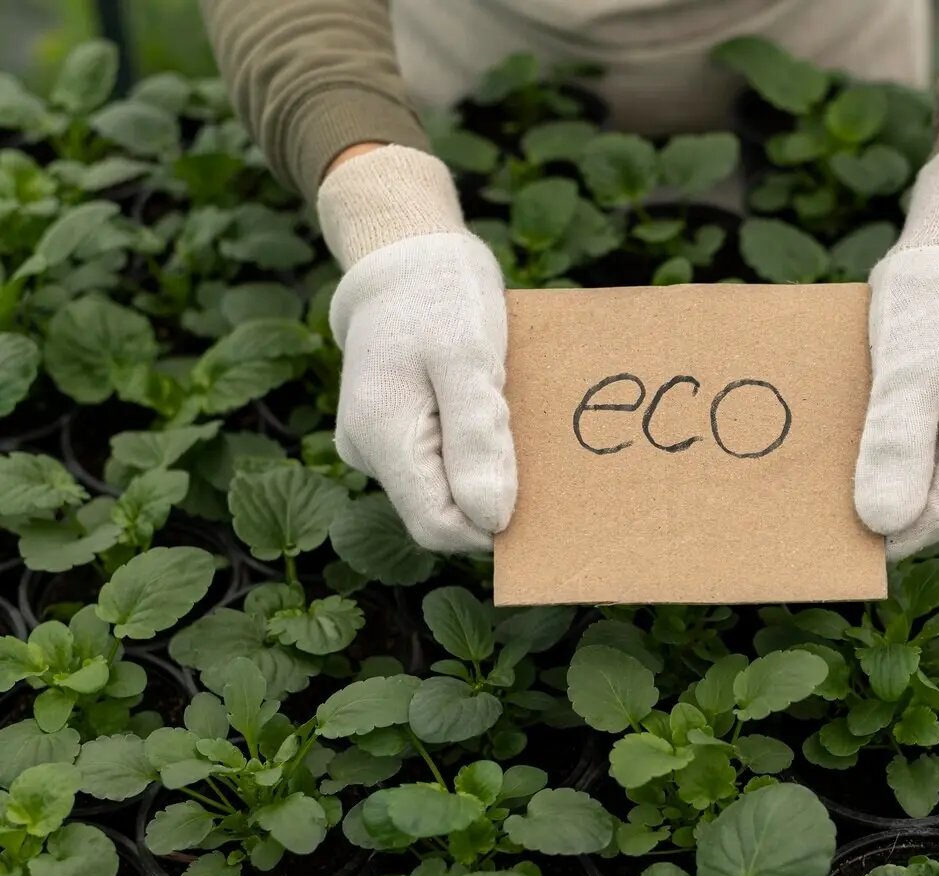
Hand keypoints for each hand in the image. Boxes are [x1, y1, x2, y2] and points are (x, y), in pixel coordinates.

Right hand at [318, 144, 515, 551]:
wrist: (406, 252)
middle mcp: (369, 452)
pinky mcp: (393, 429)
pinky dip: (474, 446)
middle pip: (441, 510)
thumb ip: (477, 441)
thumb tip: (492, 520)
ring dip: (485, 467)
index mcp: (381, 438)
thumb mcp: (468, 360)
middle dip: (491, 493)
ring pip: (442, 486)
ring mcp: (377, 442)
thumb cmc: (440, 297)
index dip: (490, 525)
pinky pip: (439, 459)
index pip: (437, 527)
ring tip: (509, 415)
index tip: (536, 494)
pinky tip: (494, 409)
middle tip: (531, 446)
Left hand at [854, 140, 938, 560]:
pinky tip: (868, 442)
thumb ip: (896, 443)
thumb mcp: (906, 365)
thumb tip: (882, 524)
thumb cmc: (934, 294)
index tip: (835, 543)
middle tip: (826, 511)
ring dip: (895, 478)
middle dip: (891, 505)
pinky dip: (906, 452)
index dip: (892, 534)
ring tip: (841, 473)